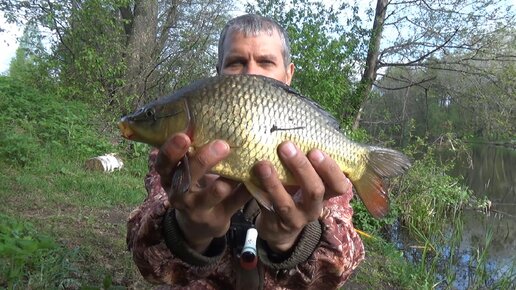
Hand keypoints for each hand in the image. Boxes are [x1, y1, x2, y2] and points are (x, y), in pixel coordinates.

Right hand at [155, 133, 250, 252]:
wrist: (200, 222)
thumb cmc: (196, 184)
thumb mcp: (189, 169)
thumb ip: (198, 149)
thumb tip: (222, 118)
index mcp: (170, 175)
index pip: (163, 162)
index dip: (171, 150)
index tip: (183, 136)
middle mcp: (178, 193)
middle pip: (184, 178)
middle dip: (202, 161)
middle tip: (221, 145)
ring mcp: (195, 209)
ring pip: (206, 198)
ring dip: (221, 186)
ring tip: (234, 175)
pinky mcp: (214, 219)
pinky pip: (230, 206)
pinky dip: (242, 195)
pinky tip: (254, 183)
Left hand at [253, 141, 351, 252]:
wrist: (279, 227)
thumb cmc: (296, 193)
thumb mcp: (306, 181)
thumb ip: (308, 163)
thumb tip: (298, 127)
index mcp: (326, 194)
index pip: (339, 185)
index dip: (331, 169)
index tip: (316, 150)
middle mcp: (314, 208)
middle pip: (315, 191)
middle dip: (301, 168)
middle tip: (287, 146)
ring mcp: (295, 219)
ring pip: (286, 203)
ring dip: (274, 182)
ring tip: (263, 164)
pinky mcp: (275, 224)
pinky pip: (266, 208)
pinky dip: (259, 192)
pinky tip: (251, 177)